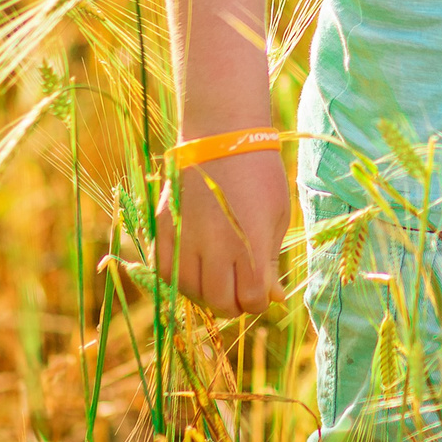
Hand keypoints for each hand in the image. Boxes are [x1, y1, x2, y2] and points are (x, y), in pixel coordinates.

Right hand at [153, 149, 291, 316]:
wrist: (223, 137)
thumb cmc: (260, 174)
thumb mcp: (277, 215)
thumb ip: (271, 260)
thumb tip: (275, 298)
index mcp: (251, 242)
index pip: (251, 298)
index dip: (258, 302)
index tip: (260, 293)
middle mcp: (215, 245)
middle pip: (220, 302)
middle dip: (233, 305)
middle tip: (238, 291)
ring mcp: (186, 237)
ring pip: (190, 291)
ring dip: (205, 294)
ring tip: (217, 278)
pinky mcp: (163, 228)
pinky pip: (164, 272)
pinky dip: (178, 279)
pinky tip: (193, 269)